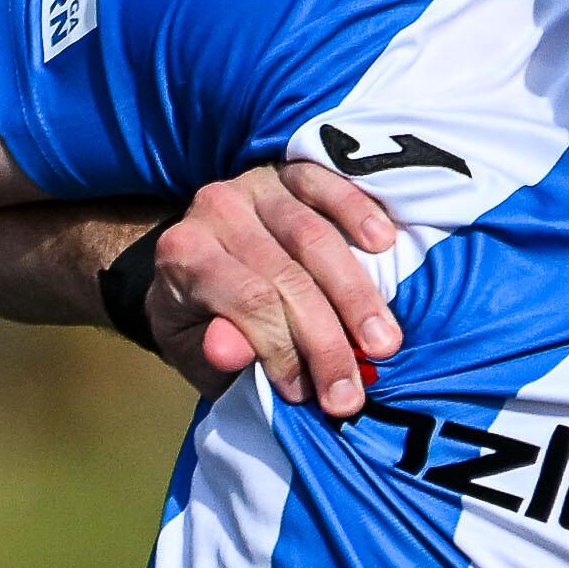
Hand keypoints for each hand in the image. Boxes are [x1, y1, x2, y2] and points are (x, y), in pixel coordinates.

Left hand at [148, 157, 404, 411]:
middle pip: (287, 276)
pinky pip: (328, 185)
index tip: (310, 396)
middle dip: (327, 340)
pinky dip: (359, 212)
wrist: (195, 267)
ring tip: (385, 344)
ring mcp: (254, 185)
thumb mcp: (192, 349)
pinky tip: (385, 244)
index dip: (286, 350)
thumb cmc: (201, 318)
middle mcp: (214, 210)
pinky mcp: (289, 170)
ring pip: (315, 238)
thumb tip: (230, 351)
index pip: (249, 303)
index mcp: (183, 254)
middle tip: (353, 393)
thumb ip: (211, 350)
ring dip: (357, 294)